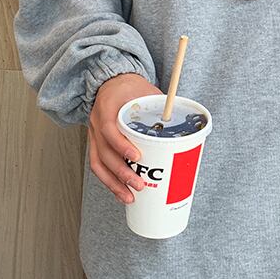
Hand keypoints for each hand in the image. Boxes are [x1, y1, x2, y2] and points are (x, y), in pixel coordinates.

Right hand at [87, 72, 163, 204]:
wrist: (113, 82)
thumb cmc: (130, 87)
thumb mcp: (147, 91)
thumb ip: (161, 107)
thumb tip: (185, 123)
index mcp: (107, 108)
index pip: (109, 129)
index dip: (121, 145)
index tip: (136, 156)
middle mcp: (97, 123)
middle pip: (104, 153)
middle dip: (122, 172)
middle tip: (139, 184)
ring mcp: (94, 135)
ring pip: (99, 164)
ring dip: (114, 183)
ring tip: (129, 196)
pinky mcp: (97, 144)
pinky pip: (99, 165)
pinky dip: (109, 181)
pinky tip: (121, 192)